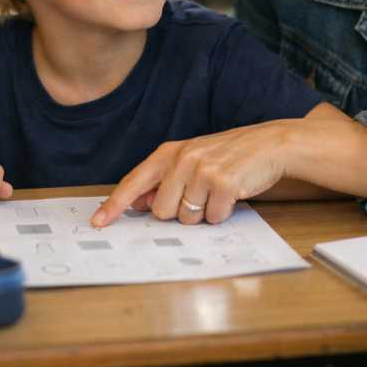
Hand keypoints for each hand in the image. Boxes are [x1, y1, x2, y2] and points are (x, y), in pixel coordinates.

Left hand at [91, 120, 294, 227]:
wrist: (268, 144)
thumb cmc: (228, 155)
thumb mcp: (192, 159)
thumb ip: (164, 180)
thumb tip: (140, 204)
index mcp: (169, 153)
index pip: (134, 181)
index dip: (114, 205)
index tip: (98, 222)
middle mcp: (182, 159)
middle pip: (161, 211)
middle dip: (180, 211)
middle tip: (200, 195)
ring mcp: (203, 171)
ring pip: (187, 218)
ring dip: (203, 213)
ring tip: (217, 192)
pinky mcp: (224, 184)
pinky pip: (213, 218)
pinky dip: (222, 213)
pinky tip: (232, 194)